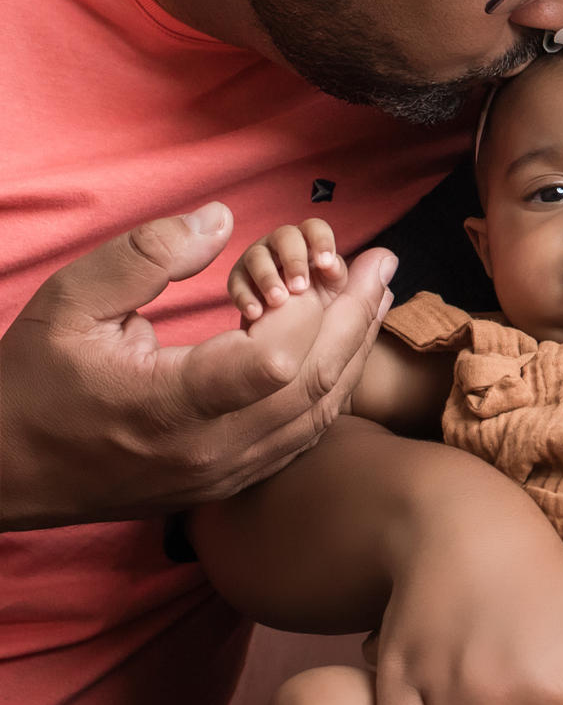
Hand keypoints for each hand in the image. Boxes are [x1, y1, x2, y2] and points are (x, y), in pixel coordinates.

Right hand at [0, 203, 396, 528]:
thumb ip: (146, 256)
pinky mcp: (222, 485)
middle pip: (310, 389)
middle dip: (355, 320)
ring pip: (313, 419)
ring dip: (351, 355)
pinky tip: (343, 352)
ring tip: (377, 298)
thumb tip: (221, 219)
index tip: (319, 265)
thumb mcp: (70, 301)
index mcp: (168, 405)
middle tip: (383, 264)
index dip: (309, 312)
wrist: (1, 470)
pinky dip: (328, 392)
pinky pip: (297, 440)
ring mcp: (219, 476)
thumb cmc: (30, 383)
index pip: (273, 362)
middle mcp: (205, 451)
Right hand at [228, 218, 348, 320]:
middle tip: (301, 288)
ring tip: (279, 301)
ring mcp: (257, 258)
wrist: (289, 329)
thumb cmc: (316, 300)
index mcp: (307, 241)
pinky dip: (245, 297)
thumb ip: (337, 273)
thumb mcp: (333, 288)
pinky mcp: (238, 278)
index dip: (321, 240)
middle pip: (285, 235)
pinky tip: (256, 313)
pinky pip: (236, 282)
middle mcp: (280, 243)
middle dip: (294, 260)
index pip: (314, 228)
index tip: (326, 264)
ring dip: (268, 278)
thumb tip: (332, 263)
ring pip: (257, 256)